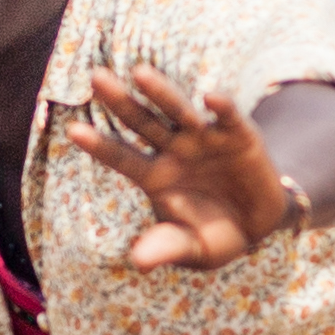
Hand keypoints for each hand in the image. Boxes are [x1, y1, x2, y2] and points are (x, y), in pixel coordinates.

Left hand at [61, 69, 301, 269]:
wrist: (260, 225)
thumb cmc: (216, 236)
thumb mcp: (193, 249)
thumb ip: (167, 247)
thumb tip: (138, 261)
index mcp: (155, 176)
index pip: (122, 157)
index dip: (100, 145)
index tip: (74, 131)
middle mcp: (175, 150)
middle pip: (142, 122)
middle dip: (120, 101)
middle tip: (96, 77)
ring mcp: (205, 138)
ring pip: (178, 110)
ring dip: (160, 92)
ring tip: (140, 73)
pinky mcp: (239, 134)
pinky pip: (228, 117)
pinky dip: (221, 107)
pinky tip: (210, 97)